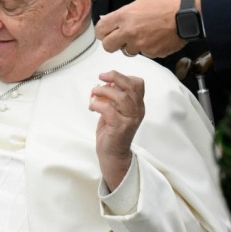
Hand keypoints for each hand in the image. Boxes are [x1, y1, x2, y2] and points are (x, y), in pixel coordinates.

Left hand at [89, 70, 144, 190]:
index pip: (138, 84)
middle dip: (115, 77)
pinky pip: (108, 109)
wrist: (113, 155)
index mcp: (138, 105)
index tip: (108, 78)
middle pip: (131, 86)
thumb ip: (113, 97)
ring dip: (104, 91)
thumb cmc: (112, 131)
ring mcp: (130, 119)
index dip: (123, 76)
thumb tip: (106, 81)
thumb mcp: (114, 110)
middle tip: (101, 76)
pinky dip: (97, 104)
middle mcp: (137, 111)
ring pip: (121, 97)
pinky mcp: (120, 127)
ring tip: (93, 93)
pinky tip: (92, 107)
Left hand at [96, 0, 185, 57]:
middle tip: (119, 40)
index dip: (101, 33)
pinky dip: (148, 48)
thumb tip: (114, 21)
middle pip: (107, 46)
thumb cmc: (166, 6)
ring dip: (132, 46)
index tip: (105, 33)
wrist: (187, 16)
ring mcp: (139, 44)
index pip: (100, 29)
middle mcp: (129, 32)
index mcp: (124, 16)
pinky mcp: (151, 53)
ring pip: (126, 51)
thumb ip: (125, 13)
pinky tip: (156, 39)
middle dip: (112, 44)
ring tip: (144, 36)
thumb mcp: (141, 2)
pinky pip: (144, 54)